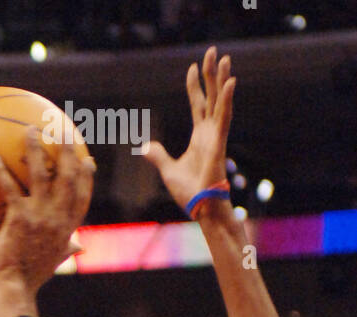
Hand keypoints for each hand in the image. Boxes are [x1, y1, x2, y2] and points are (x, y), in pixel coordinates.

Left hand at [0, 130, 93, 293]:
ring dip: (36, 149)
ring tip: (30, 130)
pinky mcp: (19, 218)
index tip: (87, 161)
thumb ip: (68, 250)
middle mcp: (58, 217)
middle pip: (68, 176)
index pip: (83, 197)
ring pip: (41, 174)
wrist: (15, 288)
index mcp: (67, 227)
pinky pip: (9, 188)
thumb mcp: (56, 262)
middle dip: (67, 151)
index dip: (86, 178)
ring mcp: (40, 216)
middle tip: (62, 132)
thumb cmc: (32, 277)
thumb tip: (80, 247)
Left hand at [143, 47, 234, 214]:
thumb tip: (145, 147)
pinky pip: (224, 117)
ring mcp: (216, 136)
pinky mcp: (219, 143)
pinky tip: (230, 82)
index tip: (192, 67)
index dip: (195, 85)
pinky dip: (227, 100)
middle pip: (211, 96)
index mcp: (200, 136)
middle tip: (212, 51)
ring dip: (222, 80)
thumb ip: (158, 156)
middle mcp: (210, 132)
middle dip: (211, 74)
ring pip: (220, 101)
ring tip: (224, 59)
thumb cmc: (189, 191)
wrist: (200, 207)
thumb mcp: (167, 170)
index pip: (198, 104)